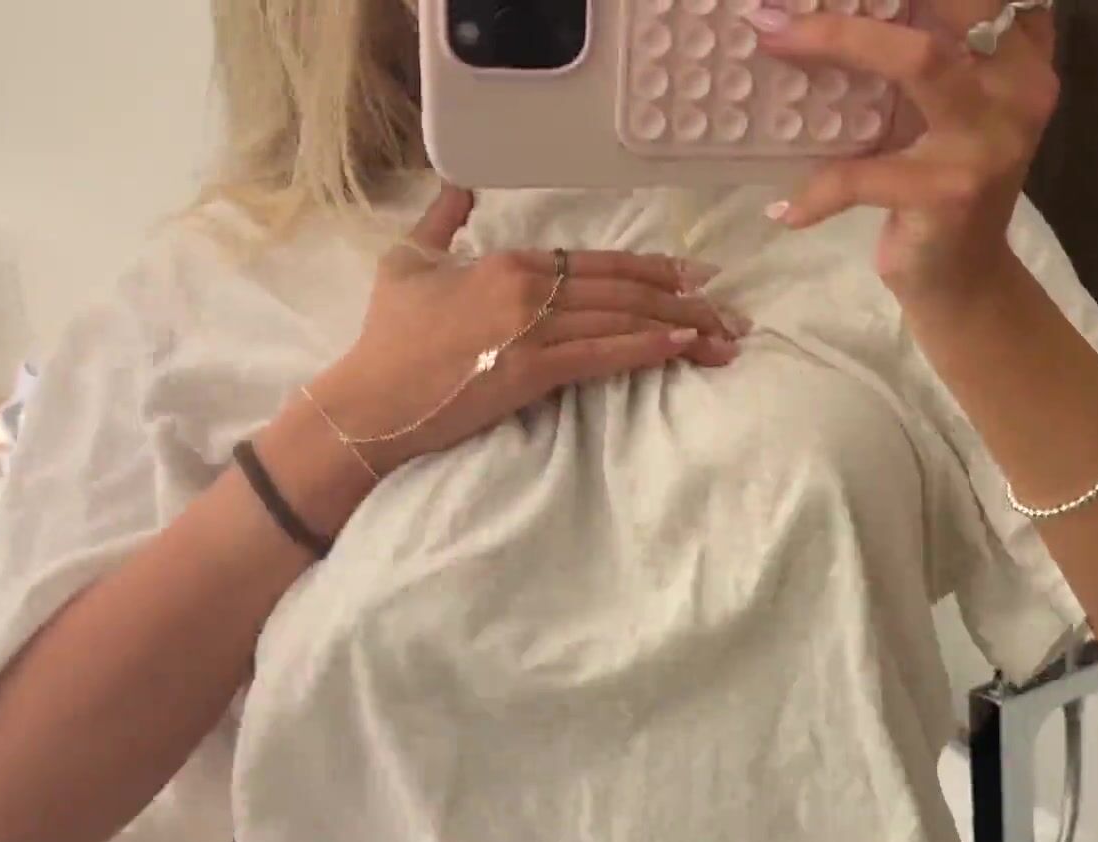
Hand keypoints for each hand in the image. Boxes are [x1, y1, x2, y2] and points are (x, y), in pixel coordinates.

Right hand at [307, 185, 749, 475]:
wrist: (370, 400)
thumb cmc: (387, 337)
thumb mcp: (407, 261)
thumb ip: (441, 219)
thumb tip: (459, 184)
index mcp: (509, 262)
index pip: (596, 261)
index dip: (650, 269)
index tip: (691, 275)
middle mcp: (528, 287)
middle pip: (622, 289)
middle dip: (683, 298)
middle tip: (727, 307)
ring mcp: (533, 328)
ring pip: (622, 320)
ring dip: (680, 327)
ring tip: (722, 335)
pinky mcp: (534, 371)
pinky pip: (604, 355)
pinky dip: (648, 349)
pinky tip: (683, 347)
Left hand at [748, 0, 1059, 298]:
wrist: (964, 282)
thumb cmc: (942, 181)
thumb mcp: (944, 109)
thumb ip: (925, 49)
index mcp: (1018, 57)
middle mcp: (1016, 88)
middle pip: (958, 0)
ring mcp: (989, 139)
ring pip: (918, 59)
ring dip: (836, 40)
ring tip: (773, 41)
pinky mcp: (952, 192)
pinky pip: (865, 175)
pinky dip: (818, 190)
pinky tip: (785, 209)